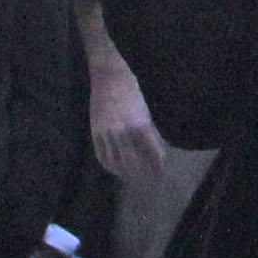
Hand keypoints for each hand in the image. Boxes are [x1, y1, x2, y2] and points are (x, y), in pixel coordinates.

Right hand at [87, 41, 167, 188]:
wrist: (109, 74)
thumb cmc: (133, 89)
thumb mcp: (147, 110)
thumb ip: (151, 131)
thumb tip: (158, 150)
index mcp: (140, 124)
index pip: (152, 152)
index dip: (158, 166)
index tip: (163, 175)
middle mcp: (123, 131)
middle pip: (133, 161)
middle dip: (143, 174)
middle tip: (150, 183)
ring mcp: (107, 132)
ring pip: (116, 161)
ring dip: (126, 173)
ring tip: (133, 180)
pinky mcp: (95, 131)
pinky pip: (101, 154)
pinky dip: (109, 165)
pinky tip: (115, 170)